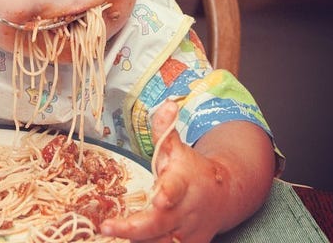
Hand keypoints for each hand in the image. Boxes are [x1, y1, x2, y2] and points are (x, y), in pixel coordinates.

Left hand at [100, 100, 229, 241]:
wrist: (224, 197)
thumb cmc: (190, 170)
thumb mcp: (177, 148)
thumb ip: (165, 130)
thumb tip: (165, 103)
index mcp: (183, 182)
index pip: (175, 188)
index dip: (167, 193)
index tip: (159, 197)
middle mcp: (185, 210)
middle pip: (159, 224)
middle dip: (134, 228)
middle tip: (108, 226)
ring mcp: (186, 232)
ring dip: (136, 241)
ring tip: (111, 234)